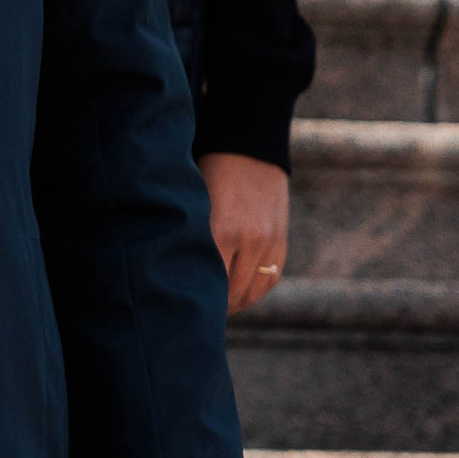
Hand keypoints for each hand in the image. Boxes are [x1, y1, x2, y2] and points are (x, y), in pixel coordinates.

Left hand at [199, 152, 288, 313]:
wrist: (248, 145)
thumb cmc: (207, 172)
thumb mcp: (194, 204)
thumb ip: (191, 239)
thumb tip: (177, 275)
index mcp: (222, 229)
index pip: (211, 284)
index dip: (199, 301)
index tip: (185, 309)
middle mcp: (251, 239)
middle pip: (232, 293)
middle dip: (216, 306)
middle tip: (197, 312)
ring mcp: (270, 240)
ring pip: (254, 291)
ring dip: (237, 302)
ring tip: (219, 306)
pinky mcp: (281, 239)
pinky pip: (271, 278)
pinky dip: (256, 290)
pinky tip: (240, 293)